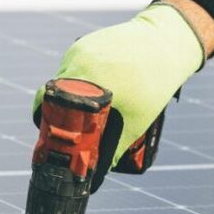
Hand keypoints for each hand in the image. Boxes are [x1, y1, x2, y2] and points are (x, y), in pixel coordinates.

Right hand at [34, 1, 213, 182]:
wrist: (166, 40)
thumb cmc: (155, 82)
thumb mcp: (136, 122)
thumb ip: (114, 148)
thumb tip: (97, 172)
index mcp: (86, 81)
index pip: (47, 105)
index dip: (47, 125)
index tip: (53, 139)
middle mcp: (76, 62)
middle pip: (53, 96)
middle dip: (60, 116)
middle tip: (71, 132)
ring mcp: (79, 50)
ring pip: (62, 82)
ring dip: (71, 99)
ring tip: (90, 110)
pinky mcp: (84, 44)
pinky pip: (73, 69)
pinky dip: (80, 84)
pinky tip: (98, 90)